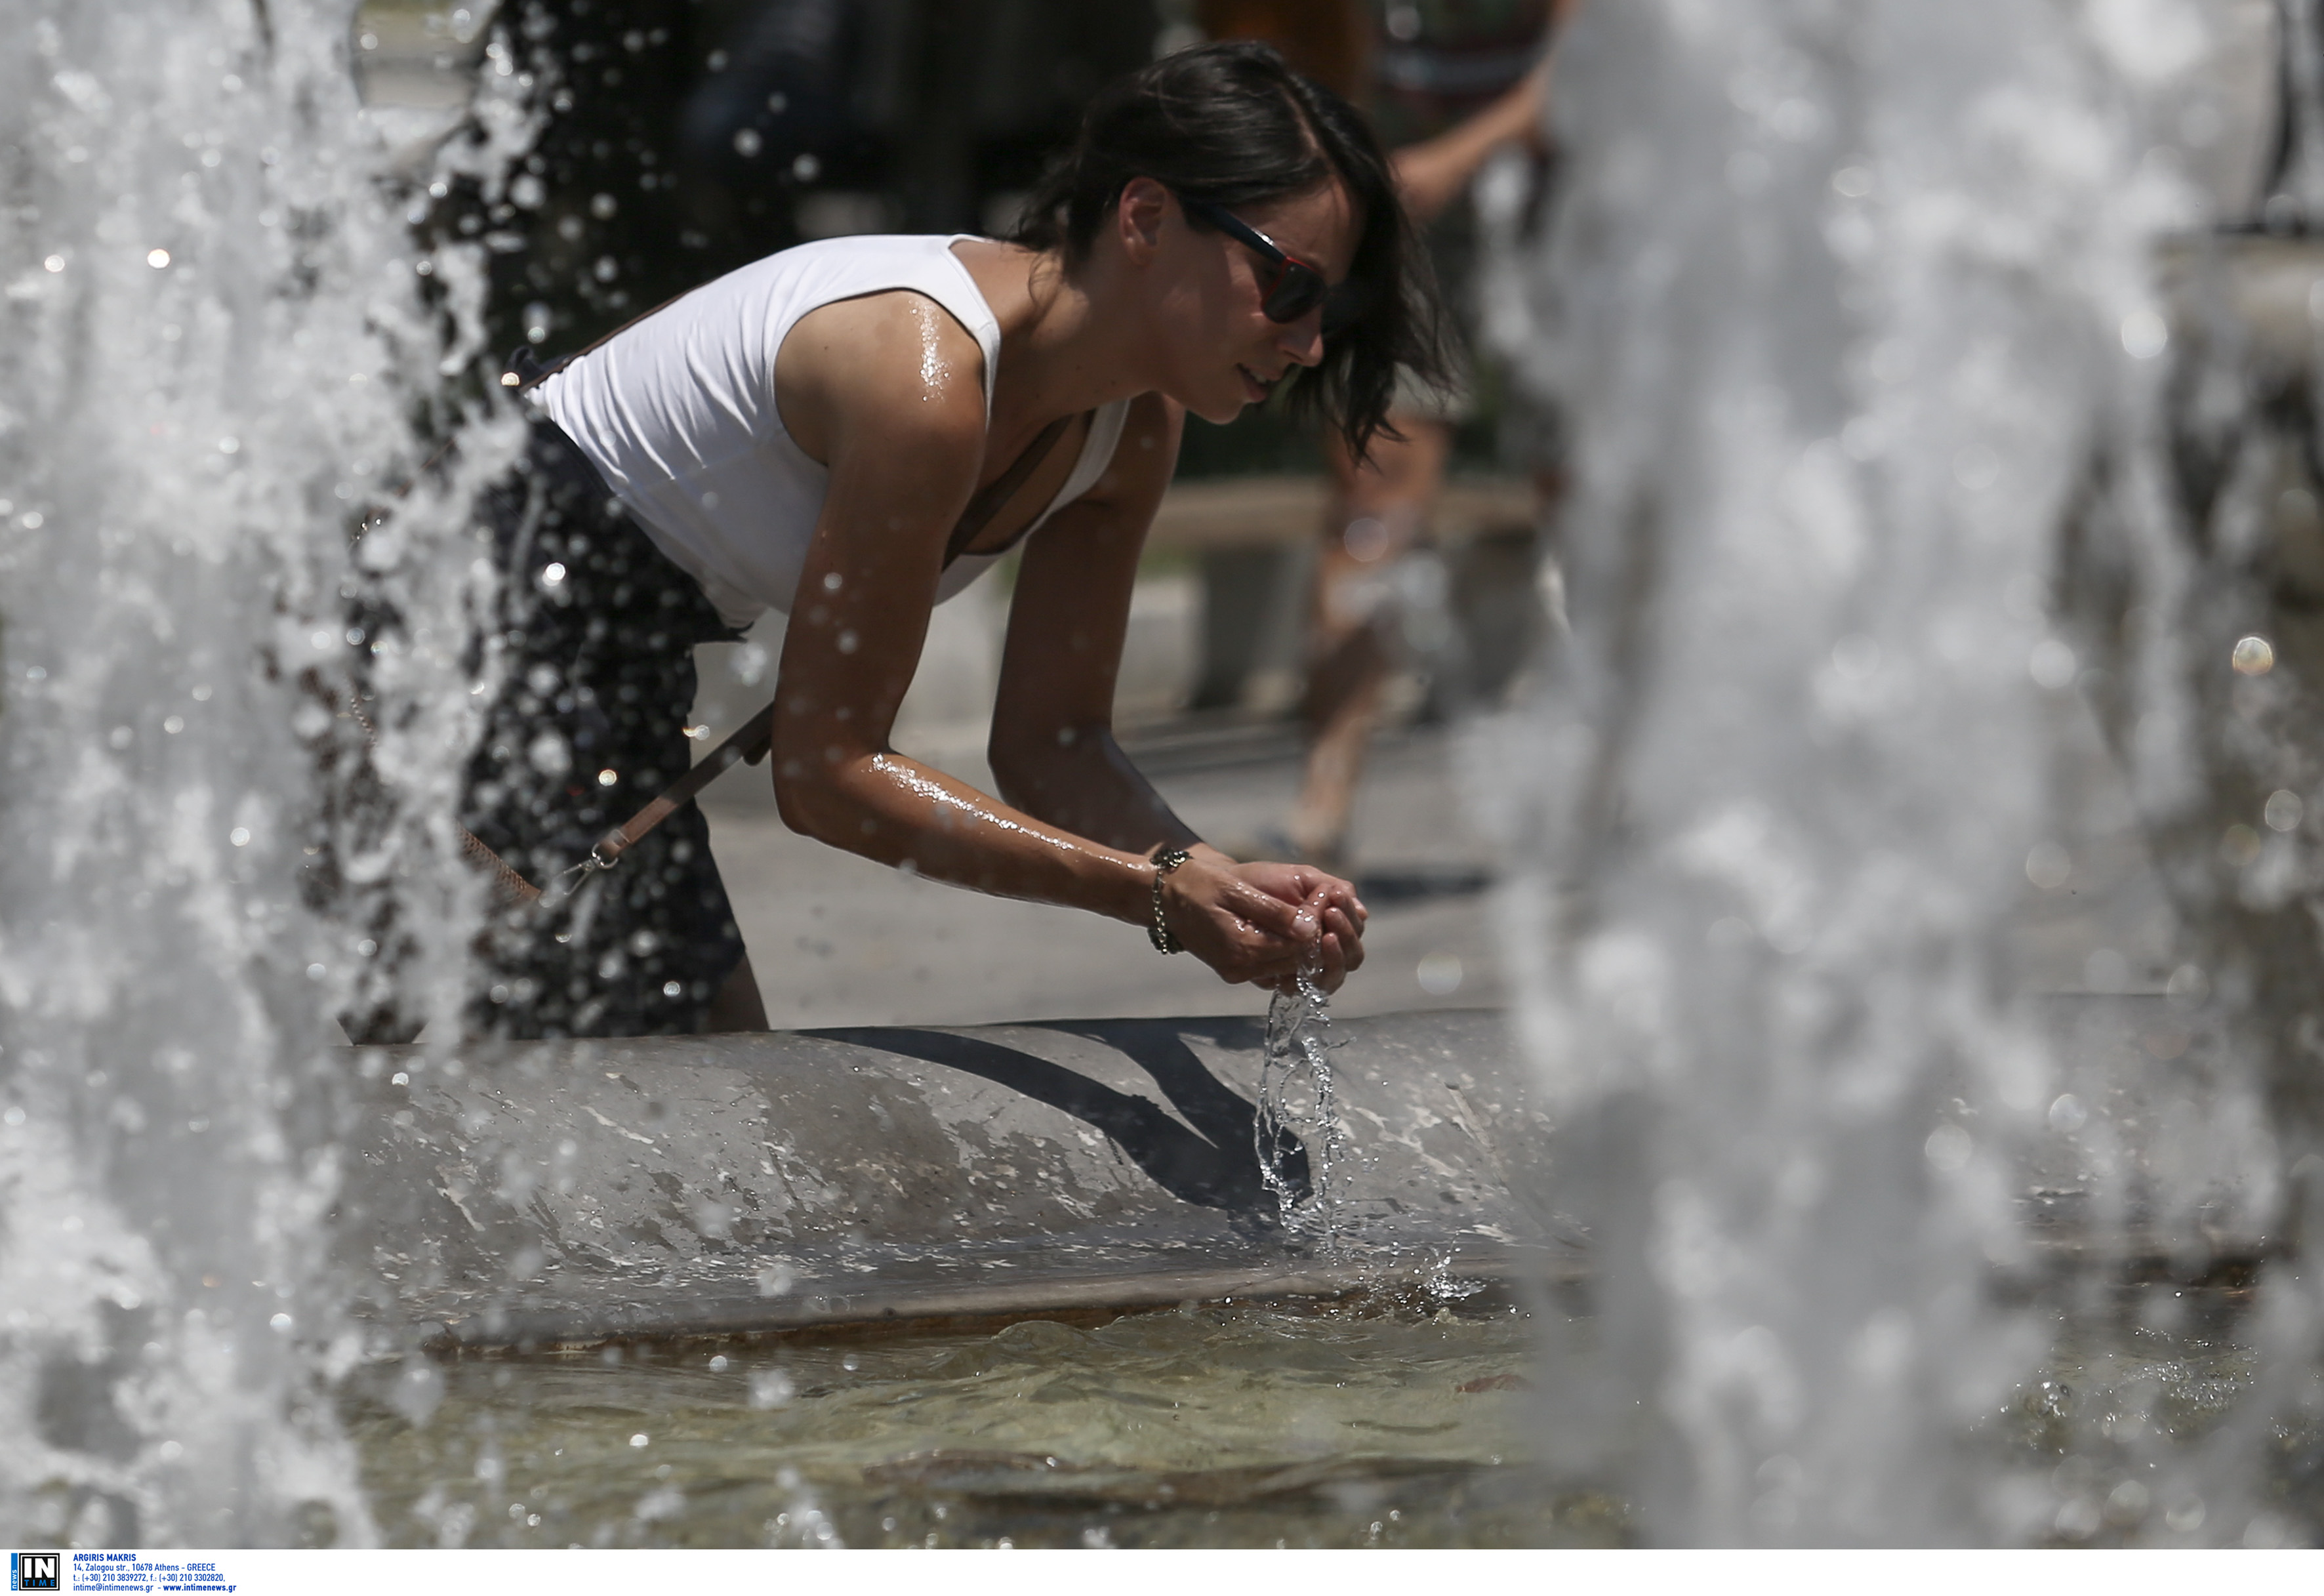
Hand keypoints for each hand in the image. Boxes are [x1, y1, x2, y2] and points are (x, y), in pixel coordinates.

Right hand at [1166, 857, 1366, 992]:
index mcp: (1243, 948)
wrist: (1166, 897)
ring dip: (1300, 943)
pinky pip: (1271, 966)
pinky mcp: (1234, 970)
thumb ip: (1274, 912)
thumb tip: (1310, 928)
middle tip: (1321, 903)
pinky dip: (1284, 949)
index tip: (1323, 894)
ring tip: (1306, 912)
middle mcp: (1241, 968)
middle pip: (1296, 960)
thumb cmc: (1200, 885)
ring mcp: (1237, 973)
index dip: (1316, 922)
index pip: (1298, 945)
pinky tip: (1286, 926)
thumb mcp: (1237, 890)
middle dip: (1313, 935)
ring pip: (1287, 966)